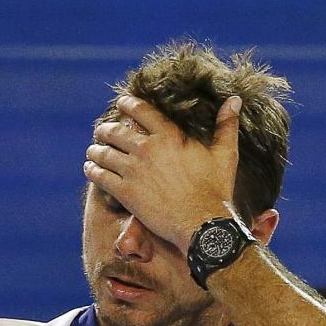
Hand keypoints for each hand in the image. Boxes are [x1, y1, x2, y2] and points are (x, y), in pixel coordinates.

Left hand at [85, 94, 241, 252]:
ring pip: (105, 153)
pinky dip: (93, 171)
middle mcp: (147, 148)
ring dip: (96, 150)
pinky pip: (101, 177)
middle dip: (106, 129)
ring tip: (92, 150)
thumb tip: (235, 100)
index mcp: (168, 135)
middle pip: (117, 131)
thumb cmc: (216, 192)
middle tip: (101, 130)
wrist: (203, 226)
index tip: (121, 103)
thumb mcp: (225, 155)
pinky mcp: (126, 193)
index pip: (140, 111)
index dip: (128, 104)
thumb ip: (227, 125)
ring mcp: (134, 171)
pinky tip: (89, 169)